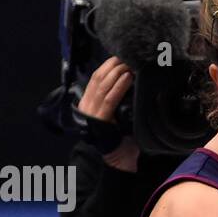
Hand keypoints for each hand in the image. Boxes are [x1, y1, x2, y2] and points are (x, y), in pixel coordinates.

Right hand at [78, 57, 137, 171]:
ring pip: (102, 85)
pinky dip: (119, 87)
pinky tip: (128, 77)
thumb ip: (118, 100)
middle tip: (128, 56)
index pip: (97, 78)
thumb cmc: (122, 137)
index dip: (108, 65)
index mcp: (89, 102)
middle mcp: (87, 105)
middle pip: (99, 78)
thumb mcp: (118, 114)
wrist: (119, 160)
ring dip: (117, 72)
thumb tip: (130, 79)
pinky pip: (109, 99)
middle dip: (113, 65)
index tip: (121, 56)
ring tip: (129, 63)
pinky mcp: (100, 120)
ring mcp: (92, 112)